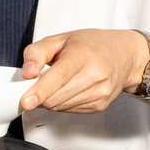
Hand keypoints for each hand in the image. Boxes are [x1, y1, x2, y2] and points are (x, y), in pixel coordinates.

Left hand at [19, 29, 149, 113]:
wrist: (124, 55)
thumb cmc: (91, 45)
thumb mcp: (60, 38)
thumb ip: (37, 53)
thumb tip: (27, 73)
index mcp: (83, 55)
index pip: (59, 77)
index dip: (40, 90)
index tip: (26, 100)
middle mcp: (95, 75)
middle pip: (56, 97)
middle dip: (39, 93)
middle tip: (37, 81)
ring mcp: (100, 93)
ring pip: (60, 107)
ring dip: (50, 98)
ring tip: (57, 81)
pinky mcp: (100, 106)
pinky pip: (69, 110)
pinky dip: (61, 102)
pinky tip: (68, 88)